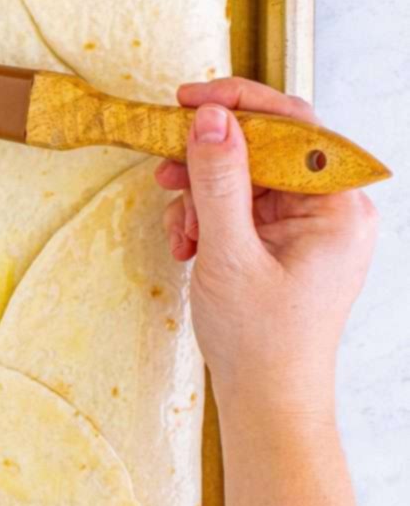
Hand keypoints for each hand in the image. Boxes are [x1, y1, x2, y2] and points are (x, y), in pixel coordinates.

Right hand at [155, 77, 378, 423]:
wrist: (267, 404)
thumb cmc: (262, 342)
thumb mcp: (229, 252)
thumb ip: (219, 180)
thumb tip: (210, 118)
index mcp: (338, 206)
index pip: (294, 124)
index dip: (240, 103)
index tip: (190, 101)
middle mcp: (331, 209)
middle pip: (266, 147)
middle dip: (210, 159)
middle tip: (167, 167)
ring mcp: (308, 227)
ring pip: (246, 176)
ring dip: (202, 194)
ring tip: (179, 229)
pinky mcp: (284, 242)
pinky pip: (241, 205)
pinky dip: (208, 217)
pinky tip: (188, 244)